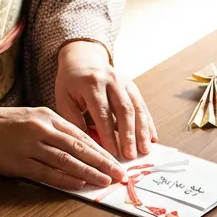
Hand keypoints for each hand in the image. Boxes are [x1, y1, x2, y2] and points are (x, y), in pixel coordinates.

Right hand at [0, 101, 124, 190]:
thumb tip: (80, 146)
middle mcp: (41, 129)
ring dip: (89, 172)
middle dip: (103, 162)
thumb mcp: (31, 118)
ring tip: (105, 181)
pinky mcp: (18, 162)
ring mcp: (30, 146)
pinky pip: (47, 172)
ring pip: (67, 160)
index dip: (102, 149)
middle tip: (120, 174)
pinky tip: (80, 184)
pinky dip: (65, 179)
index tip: (117, 160)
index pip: (81, 134)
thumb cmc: (2, 124)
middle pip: (80, 147)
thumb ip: (54, 130)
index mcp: (47, 116)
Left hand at [53, 40, 156, 160]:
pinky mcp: (132, 85)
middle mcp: (111, 80)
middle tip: (131, 156)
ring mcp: (124, 81)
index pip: (102, 113)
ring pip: (137, 108)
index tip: (112, 154)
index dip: (108, 135)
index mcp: (91, 83)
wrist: (83, 59)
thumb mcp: (64, 100)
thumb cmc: (70, 84)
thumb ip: (75, 122)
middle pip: (124, 110)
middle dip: (129, 135)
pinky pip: (142, 105)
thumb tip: (93, 146)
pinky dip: (148, 123)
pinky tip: (152, 138)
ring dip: (142, 131)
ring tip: (145, 150)